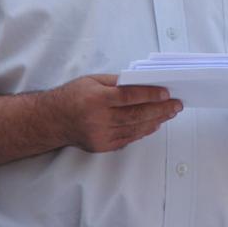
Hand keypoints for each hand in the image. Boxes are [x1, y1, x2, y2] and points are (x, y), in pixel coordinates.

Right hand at [49, 74, 182, 152]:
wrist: (51, 120)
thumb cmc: (73, 96)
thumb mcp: (92, 80)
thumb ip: (117, 82)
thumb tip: (143, 82)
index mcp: (96, 98)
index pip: (129, 96)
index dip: (150, 94)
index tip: (166, 92)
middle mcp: (98, 118)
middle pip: (136, 114)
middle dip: (160, 109)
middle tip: (176, 105)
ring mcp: (100, 135)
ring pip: (135, 128)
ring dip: (156, 121)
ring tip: (170, 113)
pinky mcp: (102, 146)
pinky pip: (128, 138)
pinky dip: (143, 131)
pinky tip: (154, 124)